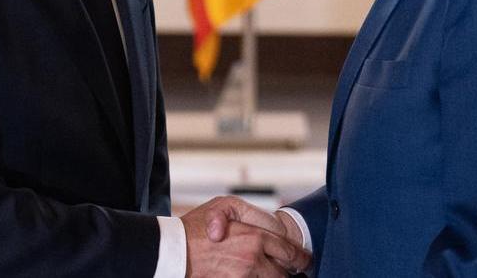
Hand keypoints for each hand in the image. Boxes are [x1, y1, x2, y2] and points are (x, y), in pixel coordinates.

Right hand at [182, 196, 310, 276]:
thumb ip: (253, 214)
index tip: (305, 260)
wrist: (172, 251)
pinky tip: (252, 274)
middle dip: (288, 271)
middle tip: (291, 269)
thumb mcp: (225, 206)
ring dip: (270, 277)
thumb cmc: (196, 227)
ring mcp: (243, 277)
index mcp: (255, 238)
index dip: (300, 258)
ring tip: (271, 271)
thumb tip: (275, 230)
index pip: (289, 251)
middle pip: (282, 273)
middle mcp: (252, 260)